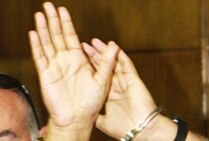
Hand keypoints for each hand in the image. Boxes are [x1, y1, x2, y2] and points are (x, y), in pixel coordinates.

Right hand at [28, 2, 118, 139]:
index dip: (67, 23)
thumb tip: (115, 45)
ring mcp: (55, 66)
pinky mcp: (46, 74)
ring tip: (40, 14)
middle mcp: (66, 60)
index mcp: (79, 60)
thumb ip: (107, 61)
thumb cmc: (91, 101)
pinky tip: (34, 34)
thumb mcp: (103, 79)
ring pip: (47, 43)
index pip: (71, 36)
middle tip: (48, 5)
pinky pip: (40, 57)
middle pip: (57, 35)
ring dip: (43, 29)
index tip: (63, 10)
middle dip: (53, 20)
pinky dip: (36, 45)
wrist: (78, 118)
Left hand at [82, 39, 156, 139]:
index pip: (97, 76)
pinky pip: (126, 64)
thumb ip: (95, 114)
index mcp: (109, 94)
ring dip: (105, 52)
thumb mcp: (103, 121)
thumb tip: (86, 115)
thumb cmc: (123, 128)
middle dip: (95, 56)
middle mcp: (117, 85)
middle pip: (104, 67)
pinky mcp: (134, 79)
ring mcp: (126, 81)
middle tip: (86, 45)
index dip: (89, 66)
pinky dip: (120, 55)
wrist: (139, 130)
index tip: (80, 58)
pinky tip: (114, 46)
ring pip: (114, 63)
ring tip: (95, 42)